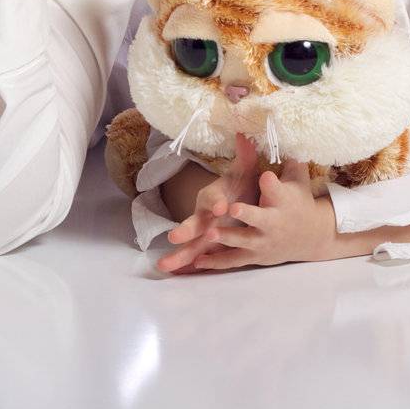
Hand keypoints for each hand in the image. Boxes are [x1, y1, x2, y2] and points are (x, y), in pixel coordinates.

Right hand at [156, 132, 263, 273]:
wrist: (239, 197)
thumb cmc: (242, 184)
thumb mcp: (245, 169)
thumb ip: (246, 153)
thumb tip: (244, 132)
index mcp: (215, 196)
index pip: (213, 198)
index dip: (216, 202)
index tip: (223, 208)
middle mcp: (206, 214)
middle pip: (195, 222)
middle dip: (186, 230)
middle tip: (175, 237)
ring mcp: (205, 231)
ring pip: (191, 244)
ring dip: (178, 254)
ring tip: (163, 266)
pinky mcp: (208, 245)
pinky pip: (196, 257)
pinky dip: (186, 266)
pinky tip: (173, 276)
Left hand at [180, 160, 337, 270]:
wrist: (312, 236)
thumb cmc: (298, 201)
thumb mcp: (297, 180)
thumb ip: (289, 161)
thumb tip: (285, 133)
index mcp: (283, 201)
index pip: (277, 189)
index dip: (271, 183)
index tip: (265, 176)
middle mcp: (273, 222)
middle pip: (259, 219)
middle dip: (247, 214)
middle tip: (232, 208)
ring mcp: (263, 242)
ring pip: (243, 241)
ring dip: (227, 238)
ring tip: (210, 233)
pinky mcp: (255, 256)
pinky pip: (234, 260)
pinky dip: (216, 261)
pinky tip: (197, 261)